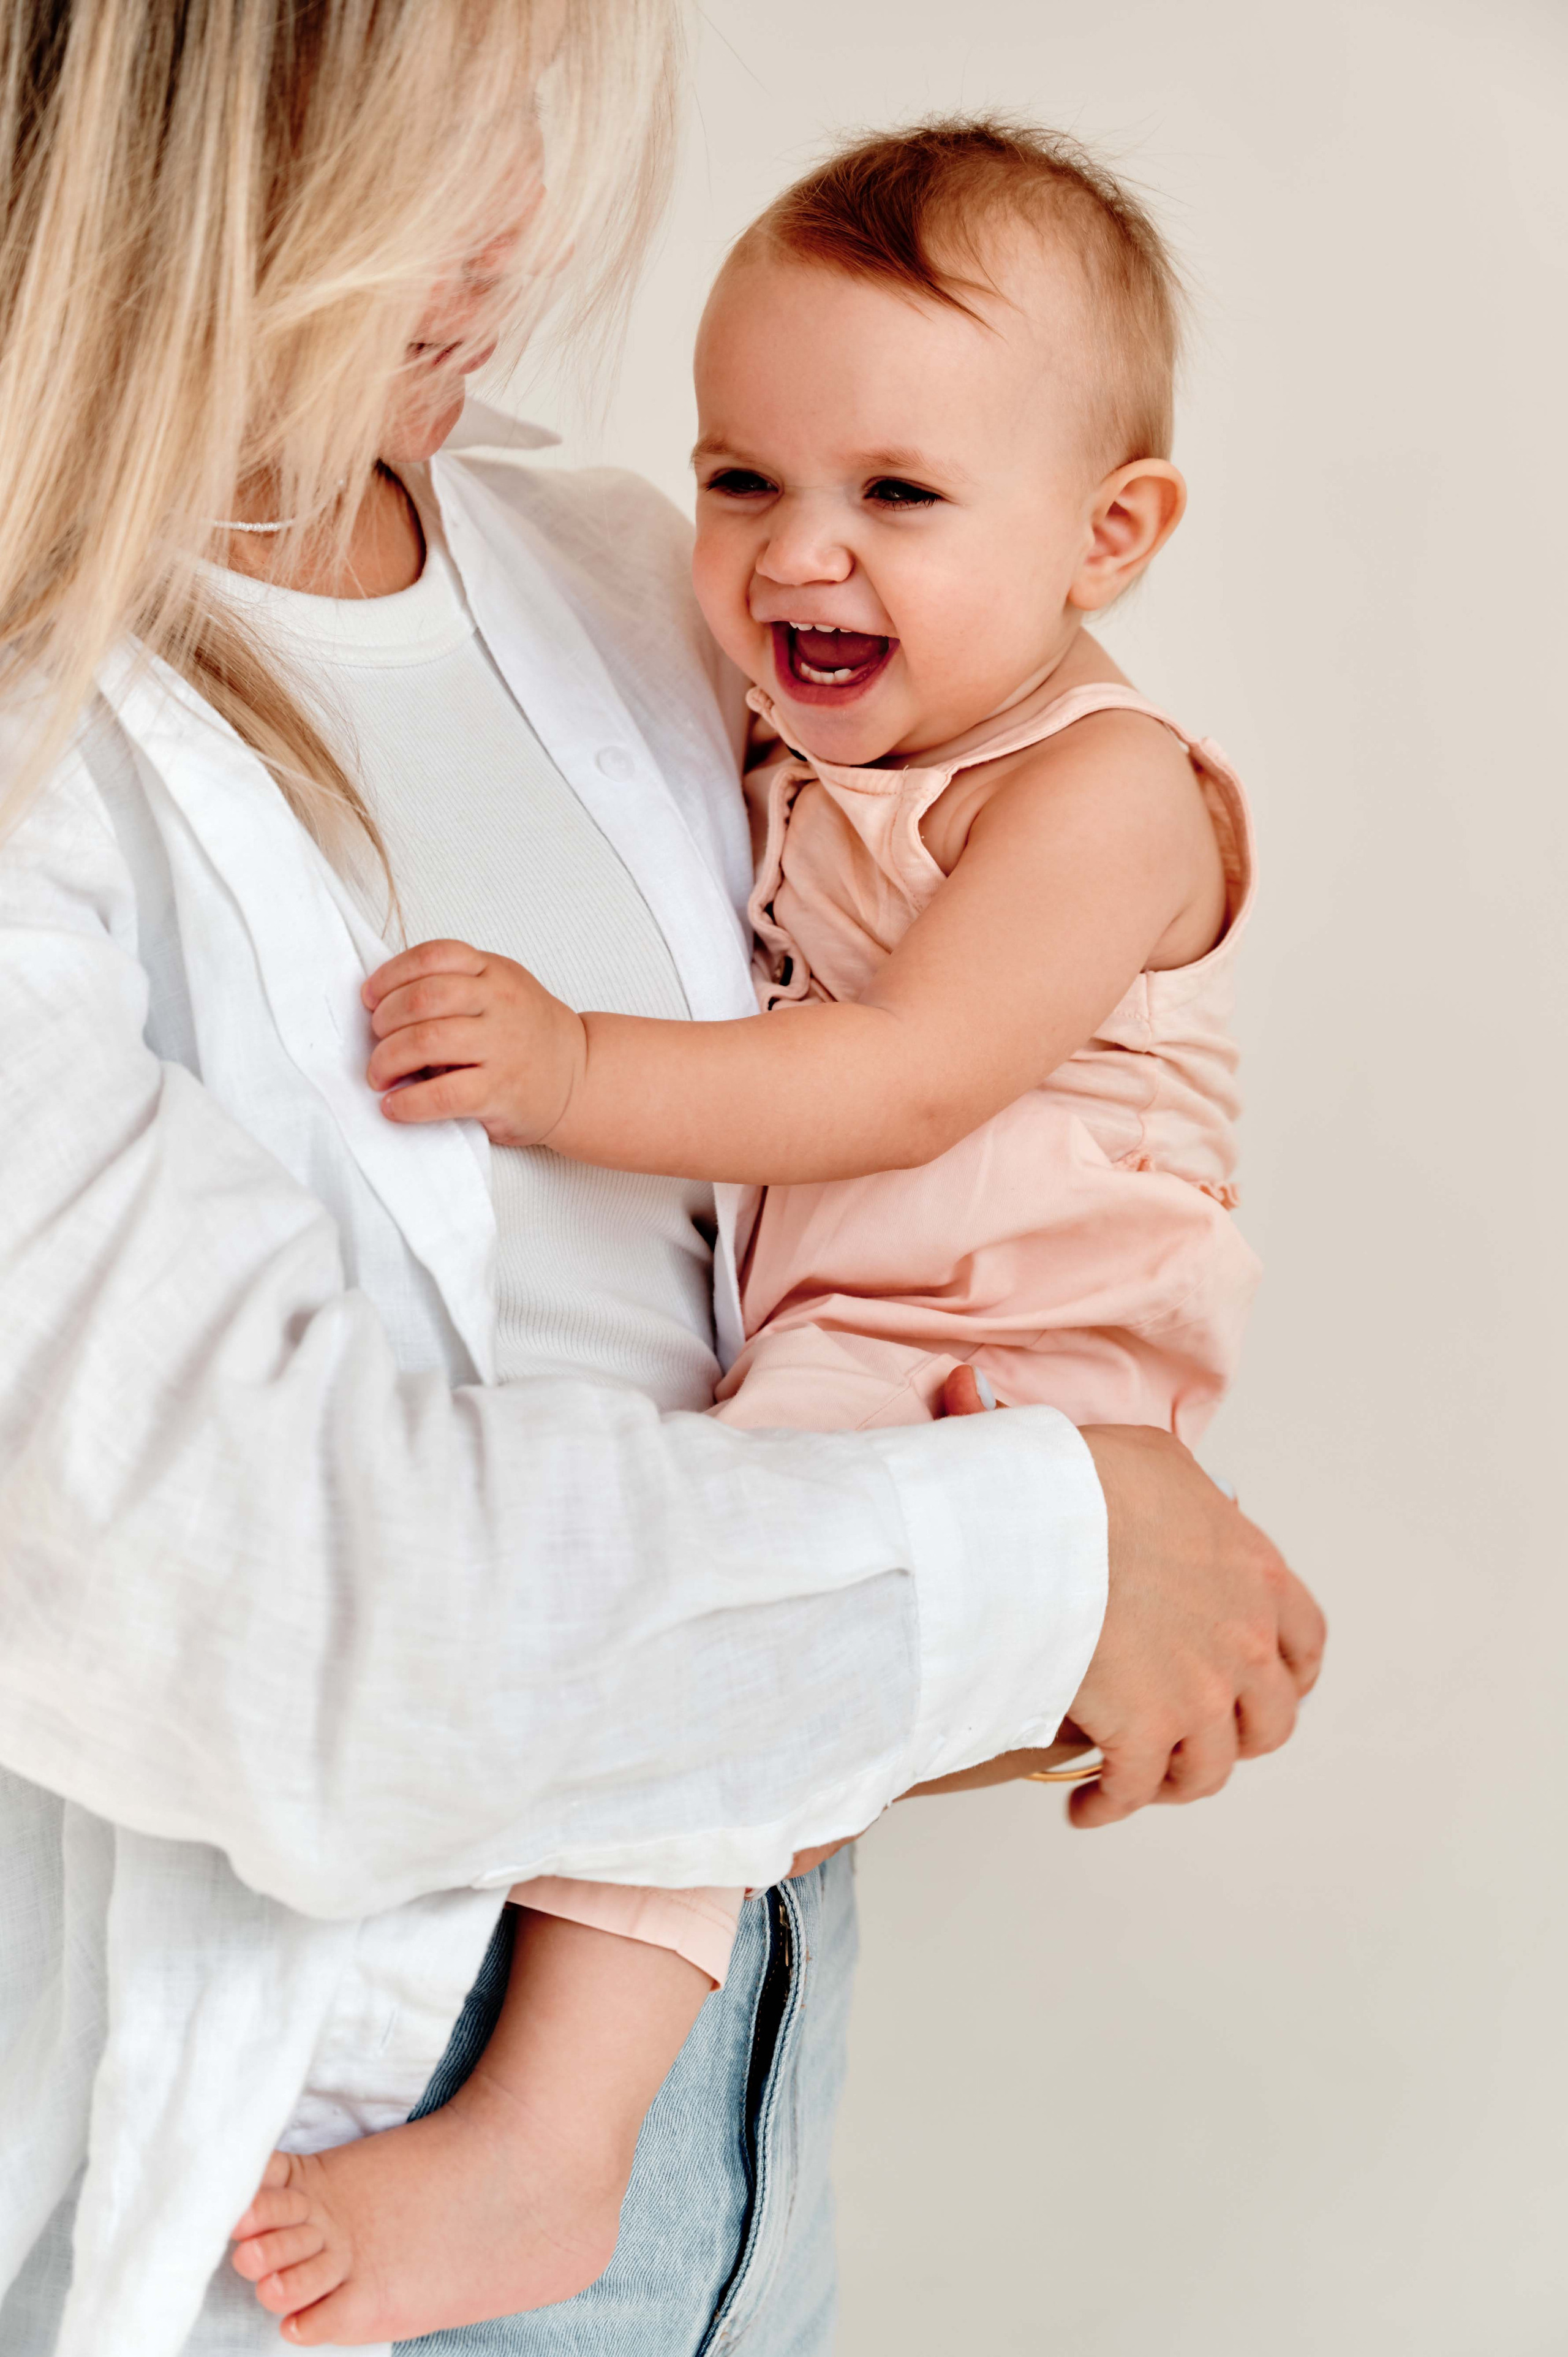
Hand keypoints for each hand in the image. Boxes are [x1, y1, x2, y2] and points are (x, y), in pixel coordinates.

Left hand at [362, 939, 586, 1147]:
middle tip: (376, 1041)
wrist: (579, 1078)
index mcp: (494, 972)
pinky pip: (442, 1094)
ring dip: (387, 1060)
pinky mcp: (500, 1090)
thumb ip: (456, 986)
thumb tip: (384, 1005)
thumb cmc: (527, 1035)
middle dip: (383, 1021)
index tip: (371, 998)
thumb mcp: (500, 990)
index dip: (390, 976)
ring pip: (425, 1041)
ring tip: (379, 1076)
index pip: (433, 956)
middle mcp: (499, 1003)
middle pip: (421, 999)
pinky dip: (408, 1102)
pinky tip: (395, 1106)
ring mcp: (502, 1047)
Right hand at [938, 1370, 1324, 1826]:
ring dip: (1178, 1781)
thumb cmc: (1091, 1482)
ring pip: (1210, 1769)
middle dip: (1240, 1736)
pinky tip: (1085, 1807)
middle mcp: (1245, 1644)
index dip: (1289, 1674)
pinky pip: (1135, 1790)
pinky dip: (1110, 1805)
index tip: (1268, 1686)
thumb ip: (1184, 1495)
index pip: (1305, 1643)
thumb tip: (1165, 1502)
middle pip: (1271, 1720)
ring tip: (1141, 1783)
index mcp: (1260, 1578)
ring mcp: (1200, 1695)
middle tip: (1202, 1737)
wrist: (1045, 1522)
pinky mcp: (1144, 1732)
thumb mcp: (1161, 1462)